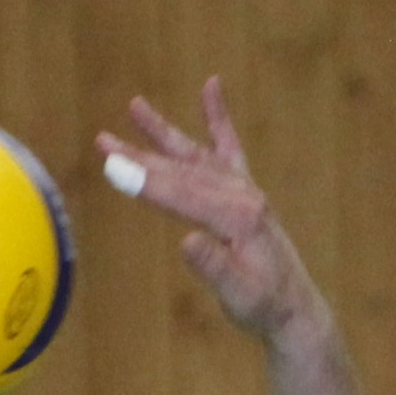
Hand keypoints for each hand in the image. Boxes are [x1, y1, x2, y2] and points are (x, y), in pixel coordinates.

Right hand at [97, 79, 314, 340]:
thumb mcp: (238, 296)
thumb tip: (187, 241)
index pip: (184, 196)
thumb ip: (214, 268)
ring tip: (134, 106)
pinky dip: (218, 119)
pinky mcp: (245, 192)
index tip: (113, 169)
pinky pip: (227, 148)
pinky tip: (211, 87)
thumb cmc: (263, 306)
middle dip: (139, 157)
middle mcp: (241, 195)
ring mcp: (244, 190)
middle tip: (102, 141)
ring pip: (195, 156)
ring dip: (163, 133)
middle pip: (182, 171)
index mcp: (238, 218)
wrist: (294, 307)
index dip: (146, 183)